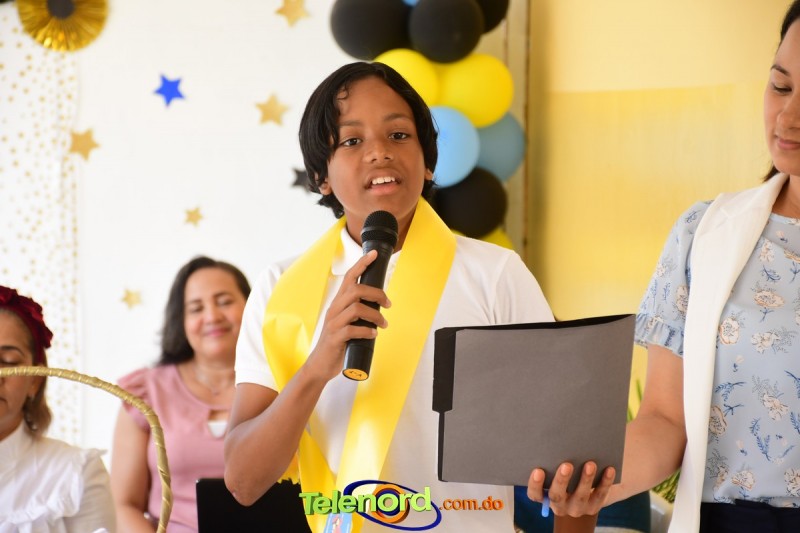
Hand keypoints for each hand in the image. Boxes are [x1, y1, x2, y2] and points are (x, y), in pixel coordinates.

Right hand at [304, 250, 390, 381]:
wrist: (321, 364)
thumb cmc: (338, 342)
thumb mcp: (348, 323)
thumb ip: (359, 314)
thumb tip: (379, 309)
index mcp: (338, 303)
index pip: (349, 277)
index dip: (361, 264)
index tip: (374, 254)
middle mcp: (334, 309)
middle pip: (356, 290)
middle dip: (376, 294)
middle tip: (387, 304)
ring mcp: (333, 323)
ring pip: (356, 309)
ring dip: (375, 316)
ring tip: (383, 324)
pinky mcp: (335, 338)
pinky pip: (352, 329)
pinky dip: (367, 331)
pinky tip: (373, 335)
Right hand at [526, 462, 614, 517]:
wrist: (584, 495)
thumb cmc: (564, 476)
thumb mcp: (554, 473)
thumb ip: (551, 462)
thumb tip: (553, 435)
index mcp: (545, 496)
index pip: (535, 494)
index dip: (535, 484)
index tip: (538, 470)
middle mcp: (560, 505)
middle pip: (557, 496)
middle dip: (561, 480)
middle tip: (566, 465)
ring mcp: (577, 508)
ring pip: (580, 496)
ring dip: (585, 480)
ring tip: (590, 464)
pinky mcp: (594, 507)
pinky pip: (600, 495)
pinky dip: (605, 482)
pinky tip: (609, 469)